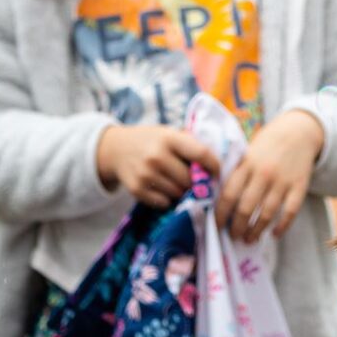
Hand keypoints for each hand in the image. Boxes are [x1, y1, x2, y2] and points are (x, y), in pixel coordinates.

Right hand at [96, 122, 222, 209]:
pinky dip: (167, 199)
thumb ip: (191, 145)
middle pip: (190, 179)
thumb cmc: (151, 141)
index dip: (214, 166)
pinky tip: (163, 189)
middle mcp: (157, 156)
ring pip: (178, 193)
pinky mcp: (137, 189)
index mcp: (169, 138)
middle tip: (197, 183)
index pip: (201, 154)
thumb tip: (219, 165)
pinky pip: (163, 202)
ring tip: (178, 183)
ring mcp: (146, 174)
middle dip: (196, 183)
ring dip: (182, 192)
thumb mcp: (169, 134)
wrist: (116, 149)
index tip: (218, 173)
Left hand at [215, 110, 322, 242]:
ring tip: (250, 239)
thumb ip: (236, 173)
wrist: (298, 132)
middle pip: (246, 208)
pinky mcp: (299, 186)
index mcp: (246, 164)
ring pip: (267, 214)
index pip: (229, 194)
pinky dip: (282, 226)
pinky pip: (290, 212)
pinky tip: (274, 234)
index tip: (216, 225)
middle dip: (237, 227)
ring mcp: (283, 181)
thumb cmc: (267, 146)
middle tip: (233, 236)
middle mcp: (264, 173)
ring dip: (256, 231)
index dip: (220, 214)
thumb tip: (217, 201)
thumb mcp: (247, 153)